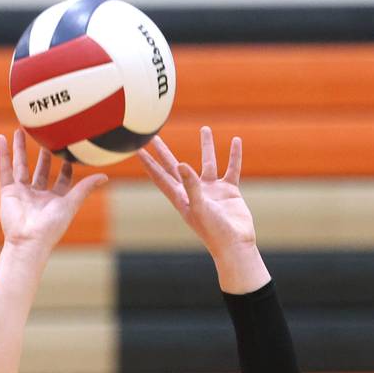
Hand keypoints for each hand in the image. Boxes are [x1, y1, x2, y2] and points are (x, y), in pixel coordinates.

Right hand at [0, 130, 106, 252]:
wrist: (29, 241)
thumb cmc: (52, 227)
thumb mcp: (71, 204)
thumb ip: (85, 188)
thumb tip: (105, 176)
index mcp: (54, 200)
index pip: (62, 180)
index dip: (67, 167)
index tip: (71, 151)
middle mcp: (38, 196)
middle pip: (41, 171)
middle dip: (44, 155)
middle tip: (47, 136)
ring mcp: (22, 193)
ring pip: (21, 166)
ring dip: (20, 149)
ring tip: (20, 129)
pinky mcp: (8, 192)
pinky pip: (4, 170)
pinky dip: (3, 155)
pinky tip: (2, 138)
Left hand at [138, 127, 255, 262]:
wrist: (235, 244)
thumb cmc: (213, 231)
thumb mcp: (199, 207)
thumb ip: (190, 185)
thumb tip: (180, 164)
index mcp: (181, 197)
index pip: (160, 177)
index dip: (148, 163)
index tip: (137, 148)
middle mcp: (193, 191)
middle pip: (175, 166)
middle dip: (164, 152)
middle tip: (154, 135)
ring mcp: (211, 190)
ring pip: (208, 162)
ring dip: (206, 146)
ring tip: (205, 128)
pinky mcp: (228, 191)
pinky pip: (231, 169)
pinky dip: (234, 155)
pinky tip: (236, 141)